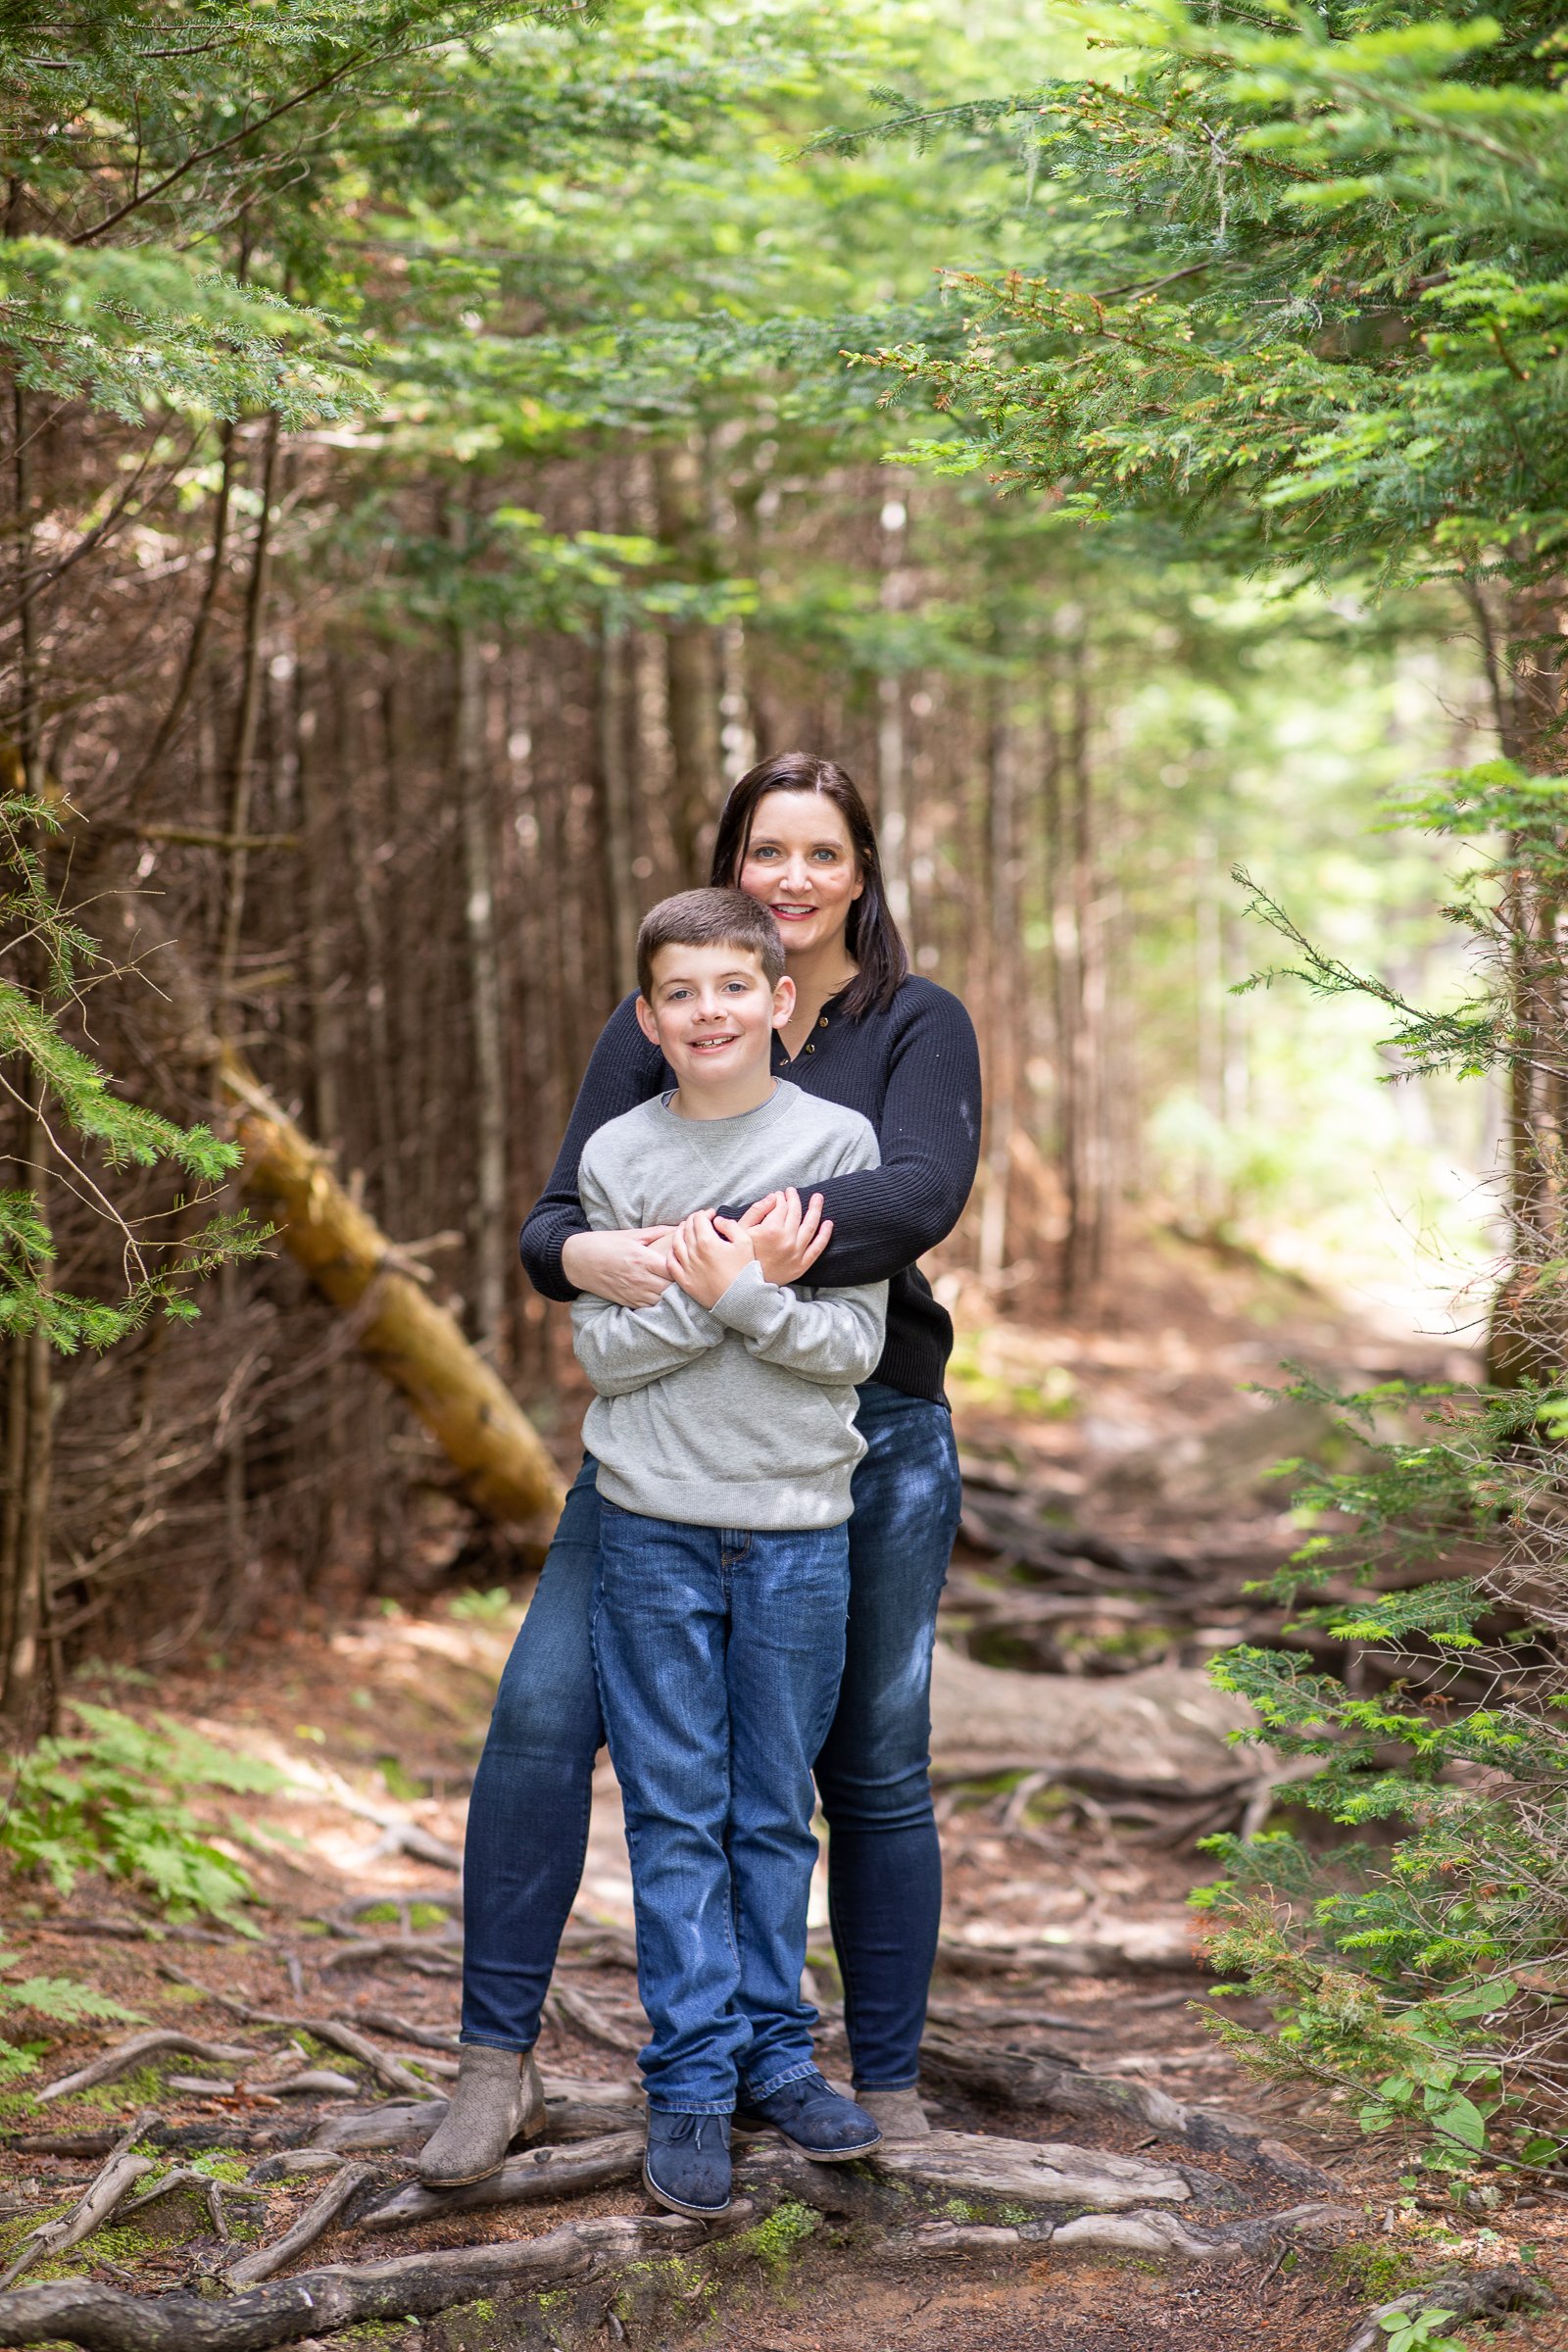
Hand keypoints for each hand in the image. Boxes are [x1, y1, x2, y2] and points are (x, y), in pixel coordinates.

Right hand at [561, 1225, 675, 1307]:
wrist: (578, 1260)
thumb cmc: (605, 1243)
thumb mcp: (631, 1234)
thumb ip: (657, 1232)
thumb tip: (679, 1227)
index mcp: (642, 1259)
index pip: (673, 1269)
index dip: (684, 1267)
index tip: (688, 1262)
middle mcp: (639, 1279)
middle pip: (671, 1288)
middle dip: (681, 1283)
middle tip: (686, 1276)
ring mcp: (633, 1293)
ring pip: (662, 1301)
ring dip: (671, 1295)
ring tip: (677, 1287)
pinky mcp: (627, 1301)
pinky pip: (649, 1307)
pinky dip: (659, 1303)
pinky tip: (662, 1295)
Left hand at [669, 1209, 754, 1310]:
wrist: (741, 1299)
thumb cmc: (745, 1270)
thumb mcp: (745, 1242)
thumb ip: (730, 1226)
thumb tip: (717, 1220)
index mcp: (707, 1241)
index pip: (699, 1219)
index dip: (705, 1213)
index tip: (711, 1214)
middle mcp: (693, 1253)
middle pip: (686, 1228)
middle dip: (693, 1220)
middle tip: (700, 1219)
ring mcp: (687, 1267)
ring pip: (676, 1243)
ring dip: (680, 1232)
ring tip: (685, 1229)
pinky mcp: (684, 1281)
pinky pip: (671, 1263)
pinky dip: (672, 1252)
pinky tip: (676, 1249)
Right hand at [718, 1188, 831, 1285]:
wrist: (744, 1286)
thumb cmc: (740, 1257)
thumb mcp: (741, 1230)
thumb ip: (756, 1211)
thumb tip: (773, 1197)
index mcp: (771, 1230)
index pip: (781, 1206)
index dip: (780, 1197)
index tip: (779, 1194)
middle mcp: (787, 1240)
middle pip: (795, 1213)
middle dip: (795, 1199)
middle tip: (793, 1192)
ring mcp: (796, 1253)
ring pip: (810, 1226)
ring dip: (815, 1209)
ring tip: (818, 1198)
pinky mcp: (802, 1265)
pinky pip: (818, 1247)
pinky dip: (825, 1235)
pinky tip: (829, 1223)